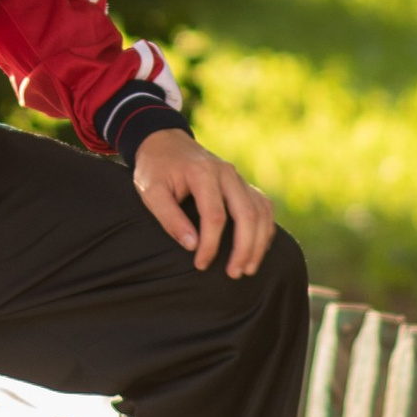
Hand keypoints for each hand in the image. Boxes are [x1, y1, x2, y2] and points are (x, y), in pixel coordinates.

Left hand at [133, 128, 274, 278]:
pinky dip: (265, 229)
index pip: (214, 216)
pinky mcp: (242, 183)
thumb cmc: (155, 169)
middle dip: (244, 248)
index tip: (200, 265)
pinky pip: (263, 206)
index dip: (210, 245)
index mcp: (202, 173)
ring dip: (259, 243)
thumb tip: (192, 245)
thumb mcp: (150, 191)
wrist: (164, 142)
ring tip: (249, 269)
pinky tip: (258, 248)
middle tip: (234, 274)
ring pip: (260, 212)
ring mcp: (238, 177)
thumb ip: (169, 218)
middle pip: (246, 214)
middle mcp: (226, 173)